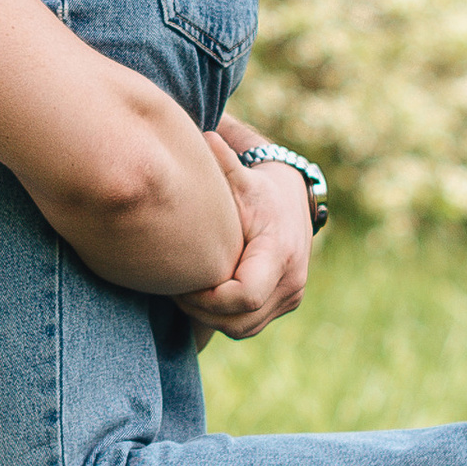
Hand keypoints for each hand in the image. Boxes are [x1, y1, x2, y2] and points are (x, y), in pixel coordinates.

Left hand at [176, 132, 312, 339]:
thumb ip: (224, 164)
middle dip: (201, 310)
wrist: (294, 199)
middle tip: (173, 290)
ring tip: (185, 293)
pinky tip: (201, 297)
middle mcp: (292, 281)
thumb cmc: (260, 188)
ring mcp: (291, 296)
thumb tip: (207, 137)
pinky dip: (224, 318)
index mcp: (279, 253)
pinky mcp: (286, 303)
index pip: (243, 296)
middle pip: (239, 320)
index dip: (207, 297)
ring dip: (211, 318)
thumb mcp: (243, 177)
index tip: (181, 281)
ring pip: (242, 328)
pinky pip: (248, 325)